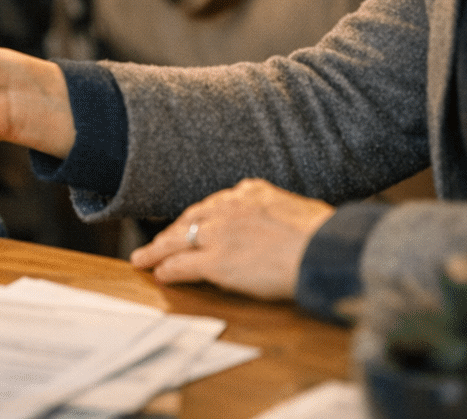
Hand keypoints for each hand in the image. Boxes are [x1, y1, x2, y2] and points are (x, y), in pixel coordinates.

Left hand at [129, 178, 334, 300]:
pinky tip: (159, 274)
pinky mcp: (215, 261)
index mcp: (250, 193)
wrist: (321, 250)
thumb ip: (277, 208)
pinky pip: (182, 265)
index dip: (198, 217)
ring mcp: (219, 234)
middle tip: (158, 242)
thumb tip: (280, 215)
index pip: (214, 204)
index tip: (191, 223)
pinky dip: (167, 269)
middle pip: (190, 218)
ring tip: (144, 259)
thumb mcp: (297, 207)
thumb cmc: (323, 235)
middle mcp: (229, 208)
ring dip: (157, 250)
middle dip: (172, 231)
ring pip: (178, 240)